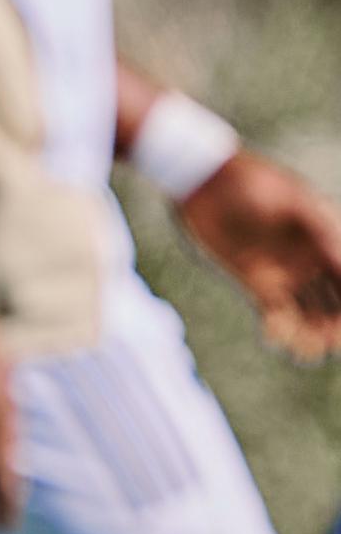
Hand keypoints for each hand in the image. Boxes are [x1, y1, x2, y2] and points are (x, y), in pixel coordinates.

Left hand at [177, 149, 340, 358]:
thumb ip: (323, 233)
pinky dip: (279, 328)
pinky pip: (274, 311)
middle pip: (333, 300)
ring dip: (310, 332)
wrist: (205, 181)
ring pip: (307, 311)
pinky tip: (275, 338)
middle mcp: (310, 259)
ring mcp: (284, 271)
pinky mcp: (255, 280)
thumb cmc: (253, 183)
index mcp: (327, 238)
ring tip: (307, 352)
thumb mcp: (295, 204)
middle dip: (334, 323)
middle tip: (330, 342)